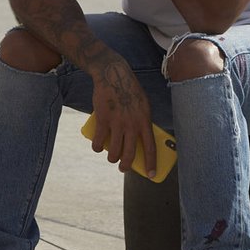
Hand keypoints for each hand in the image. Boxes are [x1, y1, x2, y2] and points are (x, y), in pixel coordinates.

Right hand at [87, 59, 157, 176]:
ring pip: (114, 151)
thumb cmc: (130, 91)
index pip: (150, 147)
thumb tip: (141, 140)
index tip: (151, 174)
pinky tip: (98, 148)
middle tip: (123, 168)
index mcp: (145, 121)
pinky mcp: (103, 120)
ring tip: (111, 157)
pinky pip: (99, 142)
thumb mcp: (143, 105)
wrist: (113, 75)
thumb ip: (143, 122)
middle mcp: (132, 124)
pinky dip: (98, 148)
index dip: (151, 163)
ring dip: (111, 158)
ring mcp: (117, 123)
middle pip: (130, 154)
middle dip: (126, 166)